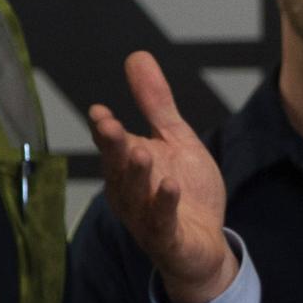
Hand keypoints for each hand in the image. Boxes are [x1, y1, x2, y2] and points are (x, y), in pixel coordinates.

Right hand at [88, 51, 234, 302]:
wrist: (204, 246)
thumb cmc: (184, 192)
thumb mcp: (175, 140)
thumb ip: (156, 103)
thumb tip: (137, 56)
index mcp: (128, 167)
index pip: (112, 145)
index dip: (105, 130)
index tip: (99, 112)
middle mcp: (130, 192)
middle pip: (118, 168)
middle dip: (113, 148)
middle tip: (109, 126)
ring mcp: (146, 218)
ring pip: (136, 195)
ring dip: (137, 175)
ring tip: (142, 152)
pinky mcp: (168, 238)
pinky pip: (162, 222)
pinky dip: (164, 205)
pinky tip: (169, 186)